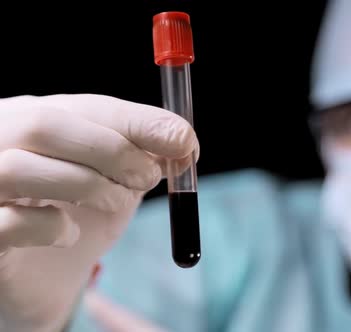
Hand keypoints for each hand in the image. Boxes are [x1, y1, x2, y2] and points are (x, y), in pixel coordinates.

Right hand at [0, 94, 197, 331]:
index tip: (183, 140)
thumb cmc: (76, 213)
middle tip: (149, 178)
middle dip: (112, 151)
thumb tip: (183, 141)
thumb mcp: (115, 178)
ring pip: (19, 168)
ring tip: (116, 202)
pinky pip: (7, 223)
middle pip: (43, 124)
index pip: (85, 106)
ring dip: (87, 186)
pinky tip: (68, 233)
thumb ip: (142, 155)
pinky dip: (50, 227)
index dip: (138, 121)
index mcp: (35, 117)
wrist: (41, 276)